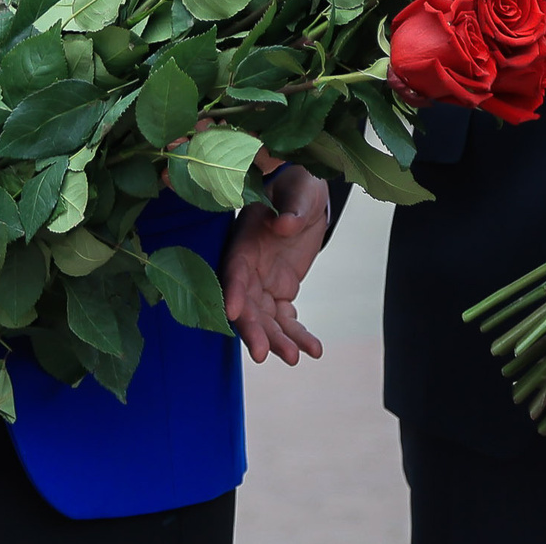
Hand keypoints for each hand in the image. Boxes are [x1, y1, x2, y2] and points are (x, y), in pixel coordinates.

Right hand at [222, 164, 330, 365]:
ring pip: (265, 318)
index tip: (231, 312)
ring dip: (277, 340)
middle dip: (252, 329)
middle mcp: (249, 266)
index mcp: (245, 239)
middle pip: (245, 303)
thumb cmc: (297, 186)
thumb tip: (285, 225)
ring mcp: (263, 282)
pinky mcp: (281, 292)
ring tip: (295, 358)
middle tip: (263, 355)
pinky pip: (286, 320)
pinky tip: (314, 351)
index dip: (231, 290)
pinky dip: (298, 336)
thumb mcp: (298, 190)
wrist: (305, 197)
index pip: (234, 268)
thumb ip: (291, 207)